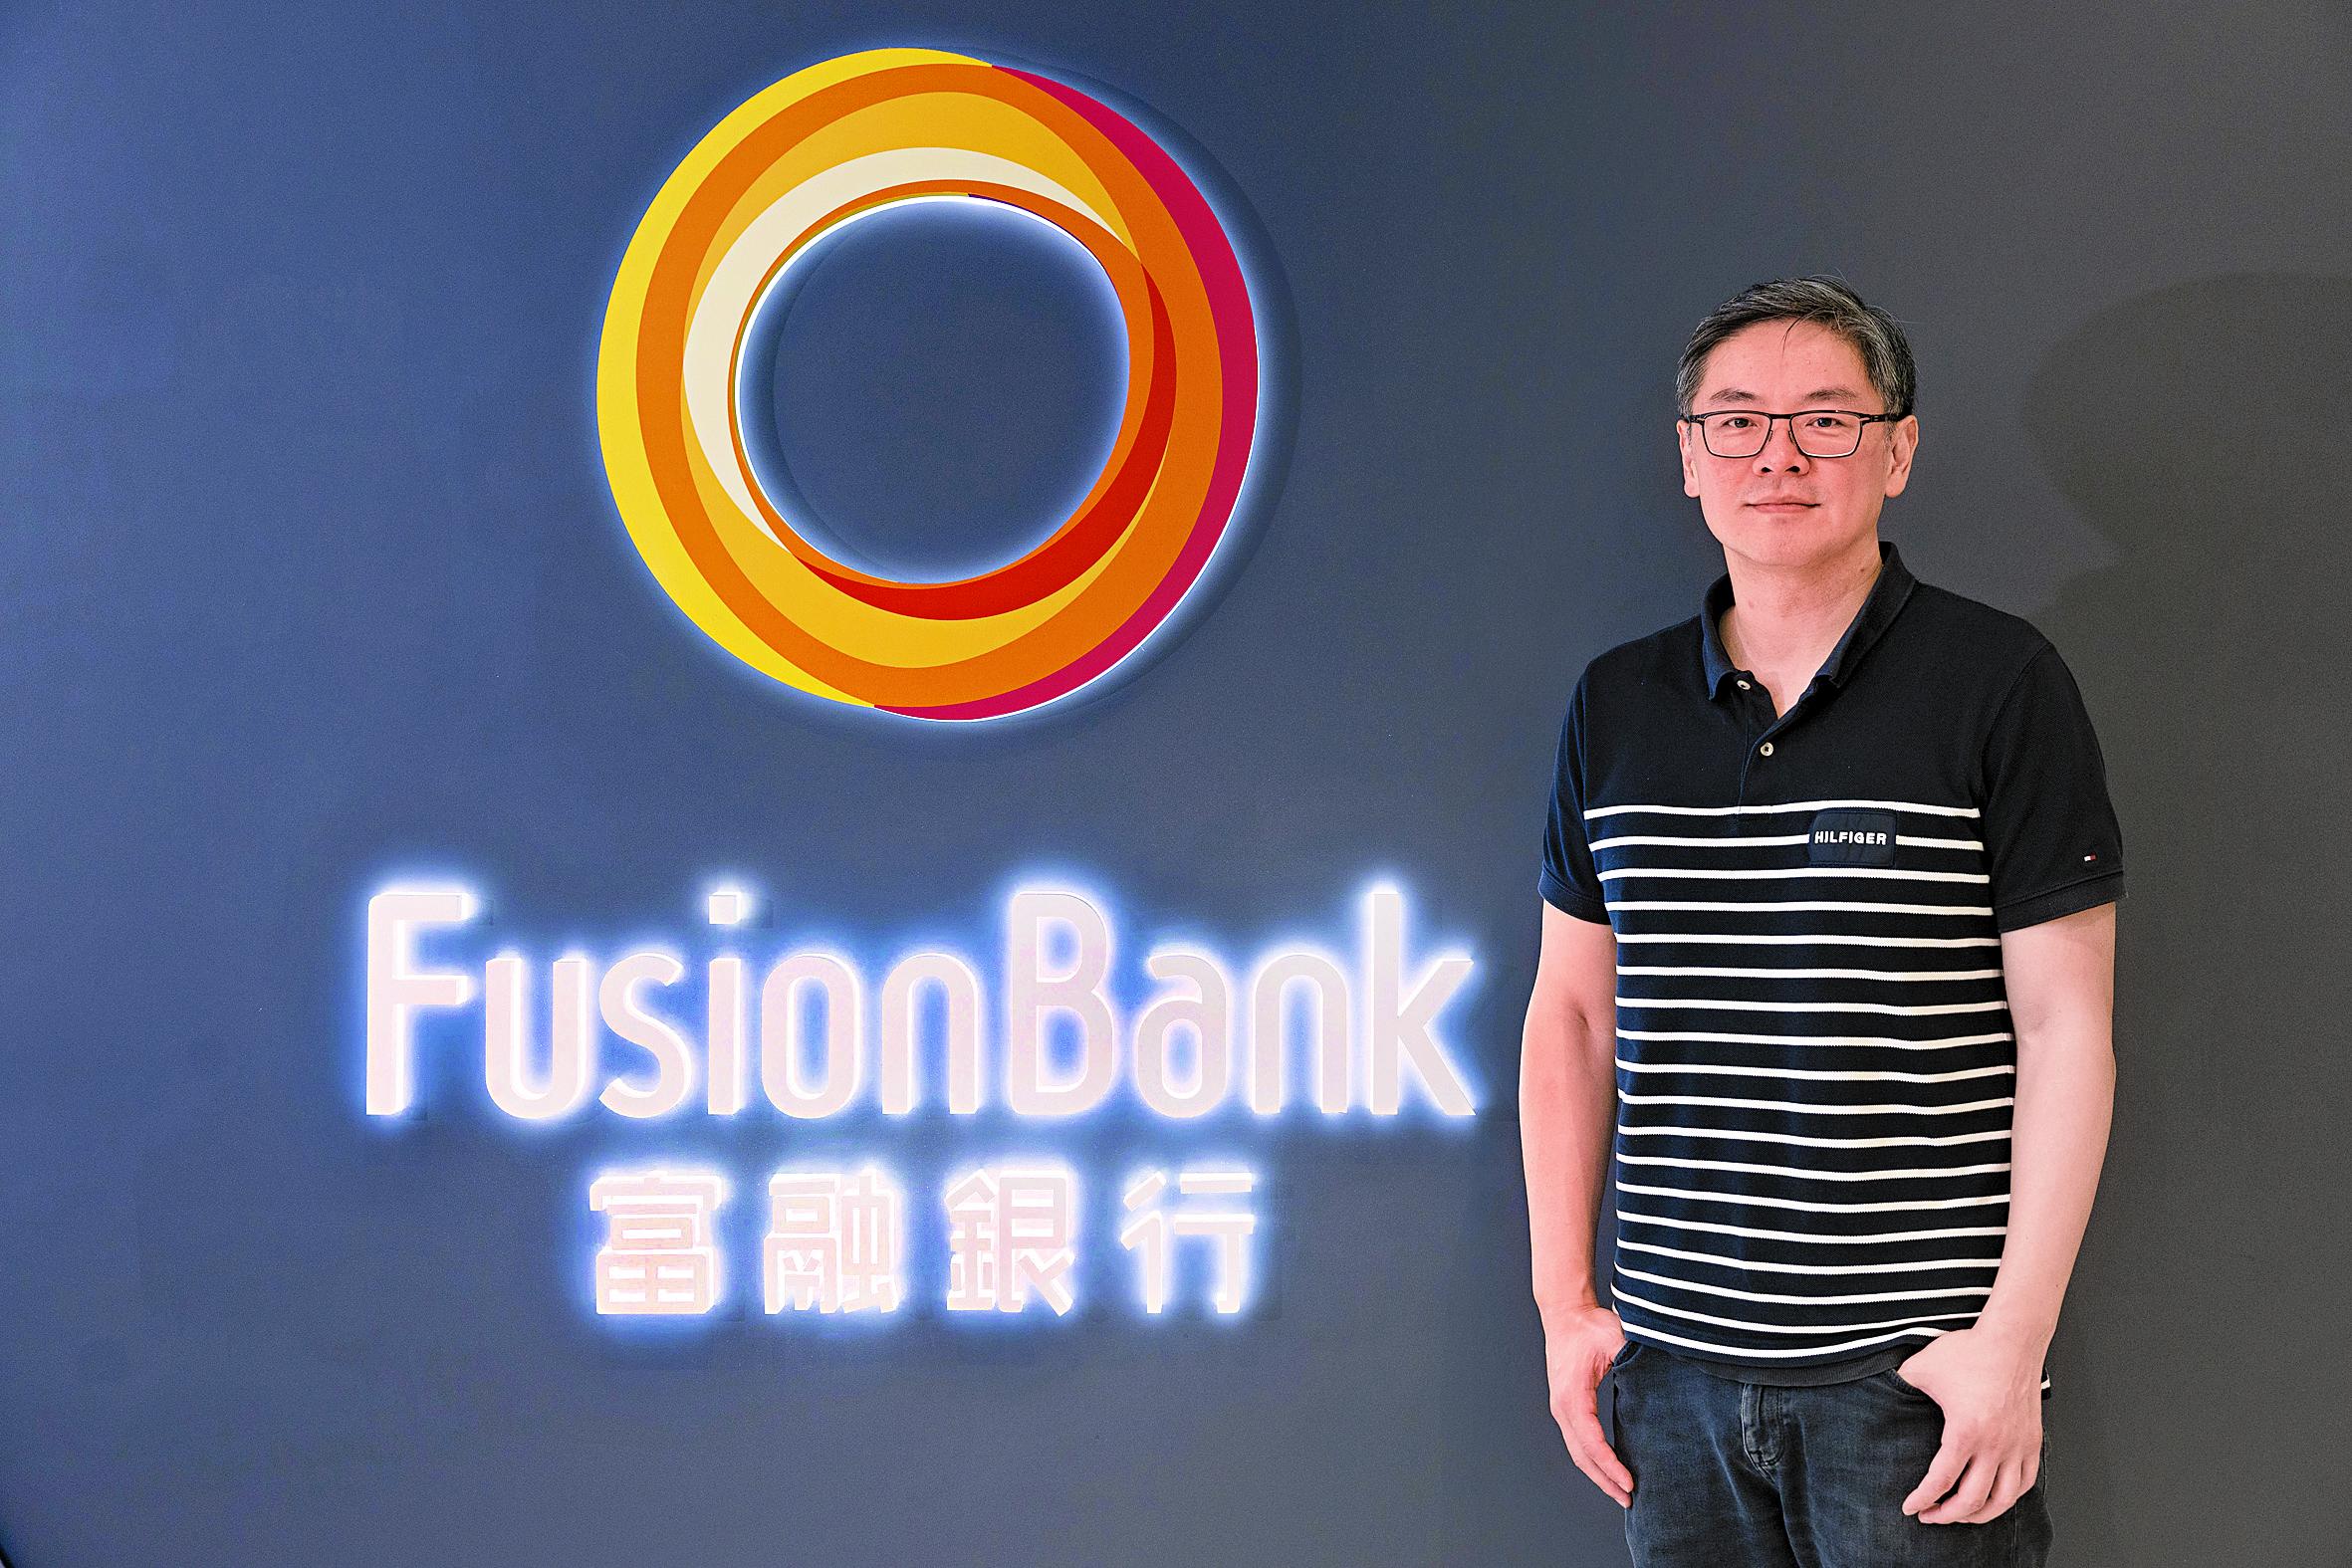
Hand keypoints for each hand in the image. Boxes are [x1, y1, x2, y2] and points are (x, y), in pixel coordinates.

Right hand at [1543, 1303, 1633, 1506]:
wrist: (1565, 1314)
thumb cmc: (1589, 1325)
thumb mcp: (1614, 1339)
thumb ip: (1632, 1358)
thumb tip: (1657, 1376)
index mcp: (1573, 1396)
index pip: (1591, 1442)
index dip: (1610, 1466)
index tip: (1630, 1483)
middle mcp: (1562, 1406)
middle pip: (1581, 1456)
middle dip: (1605, 1481)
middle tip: (1629, 1500)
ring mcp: (1561, 1408)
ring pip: (1577, 1452)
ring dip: (1597, 1474)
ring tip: (1620, 1493)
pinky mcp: (1565, 1406)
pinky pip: (1577, 1441)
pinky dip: (1592, 1460)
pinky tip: (1608, 1469)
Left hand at [1895, 1326, 2045, 1524]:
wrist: (2012, 1340)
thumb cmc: (1969, 1351)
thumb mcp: (1921, 1367)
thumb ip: (1899, 1385)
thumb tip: (1878, 1393)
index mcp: (1965, 1432)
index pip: (1941, 1481)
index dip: (1923, 1499)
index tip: (1910, 1508)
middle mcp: (1995, 1446)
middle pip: (1972, 1500)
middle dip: (1947, 1515)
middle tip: (1930, 1516)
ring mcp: (2018, 1446)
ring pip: (2003, 1499)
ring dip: (1980, 1514)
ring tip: (1961, 1514)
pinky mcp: (2032, 1441)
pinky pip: (2026, 1483)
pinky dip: (2009, 1497)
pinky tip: (1993, 1497)